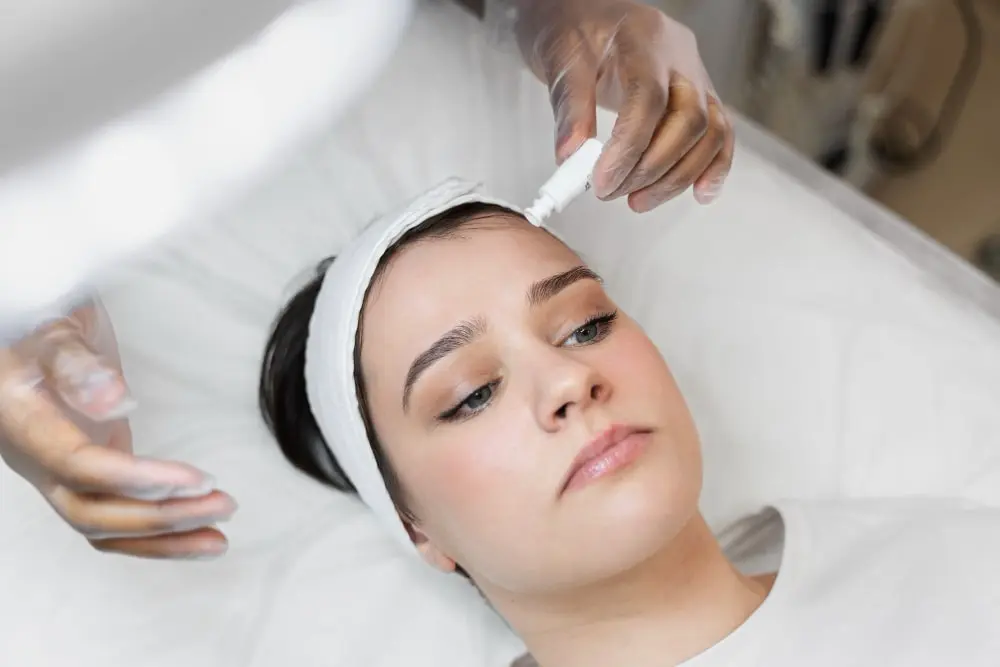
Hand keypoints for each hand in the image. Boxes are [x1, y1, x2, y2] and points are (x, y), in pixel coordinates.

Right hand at [0, 300, 235, 559]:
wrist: (21, 328)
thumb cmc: (38, 318)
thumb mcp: (51, 323)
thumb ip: (75, 361)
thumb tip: (114, 402)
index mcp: (22, 424)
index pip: (81, 467)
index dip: (139, 479)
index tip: (199, 479)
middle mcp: (34, 459)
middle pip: (92, 512)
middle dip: (160, 517)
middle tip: (222, 505)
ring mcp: (55, 470)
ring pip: (101, 526)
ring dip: (162, 537)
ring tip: (219, 537)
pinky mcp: (83, 472)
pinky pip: (111, 515)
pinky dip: (152, 533)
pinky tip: (195, 534)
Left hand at [514, 0, 734, 210]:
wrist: (586, 11)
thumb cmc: (573, 28)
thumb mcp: (561, 59)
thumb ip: (569, 107)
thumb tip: (571, 155)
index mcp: (644, 39)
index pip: (649, 99)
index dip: (628, 147)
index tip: (602, 181)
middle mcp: (680, 57)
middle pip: (689, 120)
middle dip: (651, 168)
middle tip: (612, 192)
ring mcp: (696, 76)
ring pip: (710, 133)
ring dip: (676, 177)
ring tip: (637, 200)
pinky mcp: (701, 96)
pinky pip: (722, 134)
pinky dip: (712, 167)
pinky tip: (699, 194)